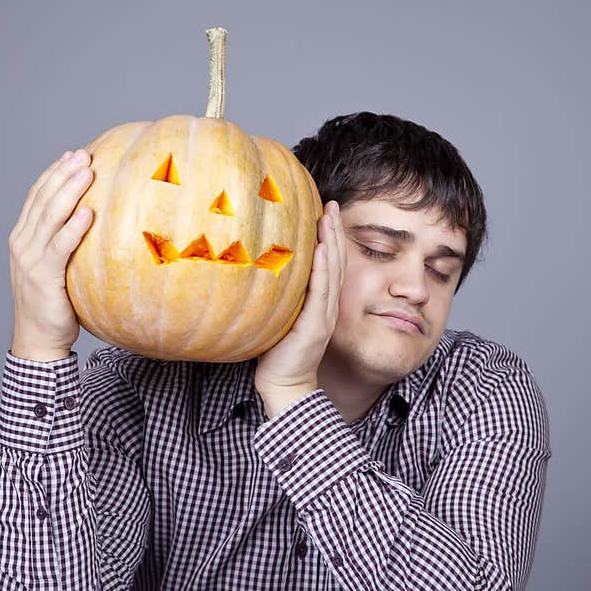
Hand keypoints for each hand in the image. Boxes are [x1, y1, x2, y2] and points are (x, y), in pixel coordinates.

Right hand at [8, 149, 94, 361]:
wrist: (39, 339)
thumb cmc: (57, 305)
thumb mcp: (62, 268)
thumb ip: (71, 245)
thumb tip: (103, 225)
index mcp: (24, 238)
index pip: (38, 197)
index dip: (55, 173)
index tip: (75, 154)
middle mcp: (23, 243)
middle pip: (43, 199)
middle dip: (63, 174)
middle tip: (84, 154)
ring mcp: (30, 259)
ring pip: (50, 216)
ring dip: (69, 191)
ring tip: (87, 171)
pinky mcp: (42, 276)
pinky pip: (60, 247)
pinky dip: (72, 227)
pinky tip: (87, 212)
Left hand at [255, 200, 345, 417]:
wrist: (284, 385)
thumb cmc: (276, 354)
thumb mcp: (277, 318)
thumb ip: (276, 296)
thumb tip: (256, 270)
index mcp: (320, 304)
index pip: (328, 265)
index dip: (330, 238)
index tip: (325, 213)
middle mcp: (326, 307)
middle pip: (334, 262)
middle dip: (334, 232)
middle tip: (332, 205)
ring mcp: (323, 316)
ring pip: (331, 272)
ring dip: (331, 243)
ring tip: (329, 218)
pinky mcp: (315, 326)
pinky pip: (321, 292)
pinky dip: (322, 269)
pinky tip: (321, 250)